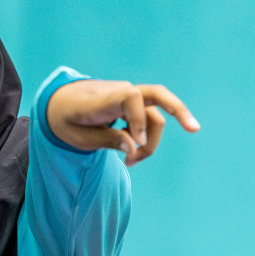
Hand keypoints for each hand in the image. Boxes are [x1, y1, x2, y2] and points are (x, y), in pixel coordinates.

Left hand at [47, 79, 198, 164]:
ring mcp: (128, 97)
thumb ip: (106, 140)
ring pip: (154, 117)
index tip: (137, 144)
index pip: (130, 98)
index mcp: (100, 99)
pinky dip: (146, 138)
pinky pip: (148, 119)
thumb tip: (134, 146)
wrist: (60, 102)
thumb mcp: (78, 137)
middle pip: (156, 95)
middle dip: (178, 110)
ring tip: (131, 162)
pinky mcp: (133, 104)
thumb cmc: (67, 120)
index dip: (139, 120)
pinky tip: (133, 154)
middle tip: (195, 130)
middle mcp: (119, 93)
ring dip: (149, 142)